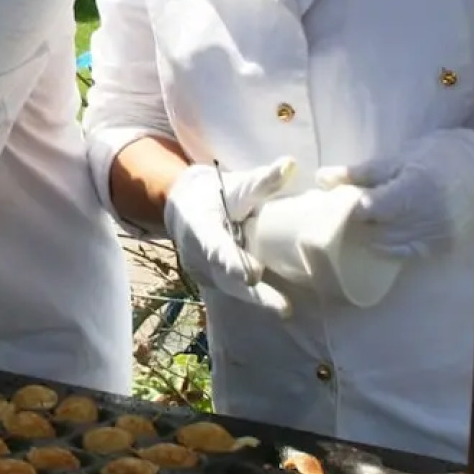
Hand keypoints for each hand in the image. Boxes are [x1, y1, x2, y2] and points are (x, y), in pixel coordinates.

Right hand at [164, 157, 296, 316]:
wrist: (184, 206)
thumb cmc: (213, 193)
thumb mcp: (235, 184)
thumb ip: (262, 181)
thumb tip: (290, 164)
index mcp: (199, 227)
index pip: (216, 247)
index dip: (233, 262)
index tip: (252, 276)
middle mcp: (197, 254)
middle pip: (226, 277)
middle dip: (254, 294)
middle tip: (282, 307)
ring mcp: (202, 271)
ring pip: (230, 288)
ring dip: (257, 300)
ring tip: (284, 309)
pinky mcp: (212, 280)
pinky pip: (231, 290)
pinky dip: (253, 298)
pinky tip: (277, 305)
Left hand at [316, 129, 473, 259]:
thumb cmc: (434, 158)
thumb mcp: (395, 160)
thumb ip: (358, 173)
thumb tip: (321, 178)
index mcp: (412, 191)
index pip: (369, 210)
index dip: (350, 210)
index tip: (339, 205)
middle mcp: (425, 218)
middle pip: (376, 230)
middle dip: (356, 225)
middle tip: (345, 216)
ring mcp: (434, 236)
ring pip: (388, 245)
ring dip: (371, 237)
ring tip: (364, 224)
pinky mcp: (441, 247)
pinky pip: (406, 254)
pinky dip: (391, 246)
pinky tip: (384, 236)